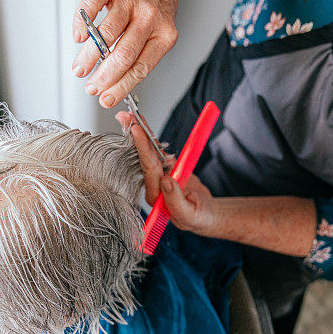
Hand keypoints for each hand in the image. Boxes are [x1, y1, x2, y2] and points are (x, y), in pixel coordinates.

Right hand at [72, 0, 184, 108]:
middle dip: (104, 76)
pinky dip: (83, 22)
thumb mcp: (160, 32)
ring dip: (90, 56)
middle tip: (91, 87)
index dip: (121, 86)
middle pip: (124, 54)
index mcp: (164, 34)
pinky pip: (93, 3)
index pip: (141, 68)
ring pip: (107, 33)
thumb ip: (141, 55)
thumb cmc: (156, 5)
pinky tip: (78, 36)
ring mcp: (131, 0)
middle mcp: (149, 17)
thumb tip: (116, 83)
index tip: (106, 98)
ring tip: (80, 69)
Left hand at [116, 112, 219, 236]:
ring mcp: (159, 177)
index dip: (143, 149)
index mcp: (156, 197)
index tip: (137, 131)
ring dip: (142, 134)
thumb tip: (166, 181)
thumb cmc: (198, 217)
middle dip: (136, 136)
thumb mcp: (189, 214)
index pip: (148, 170)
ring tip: (132, 116)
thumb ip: (176, 200)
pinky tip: (143, 125)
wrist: (206, 215)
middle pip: (144, 157)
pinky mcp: (166, 170)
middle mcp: (154, 186)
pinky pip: (158, 152)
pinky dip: (152, 138)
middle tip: (126, 116)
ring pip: (149, 152)